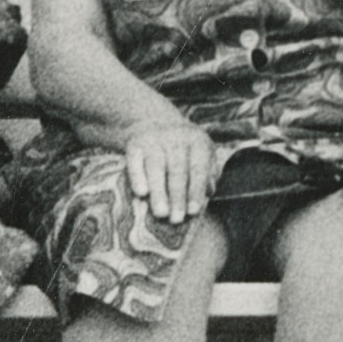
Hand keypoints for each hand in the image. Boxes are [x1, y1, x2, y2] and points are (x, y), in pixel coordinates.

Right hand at [120, 108, 221, 226]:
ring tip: (161, 214)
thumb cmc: (184, 149)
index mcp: (197, 141)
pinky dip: (137, 177)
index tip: (194, 211)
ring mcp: (153, 140)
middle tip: (176, 219)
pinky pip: (135, 161)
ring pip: (156, 166)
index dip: (196, 190)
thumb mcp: (202, 154)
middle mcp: (176, 138)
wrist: (154, 121)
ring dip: (159, 191)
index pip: (198, 168)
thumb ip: (208, 173)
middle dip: (177, 196)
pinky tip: (141, 194)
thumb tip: (208, 193)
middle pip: (177, 169)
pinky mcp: (134, 144)